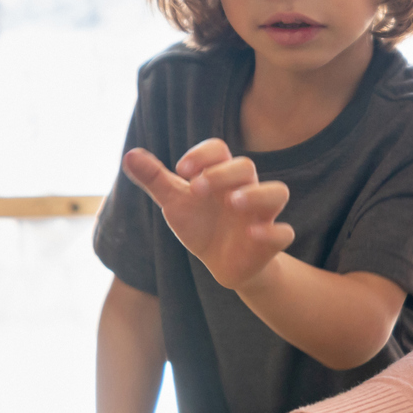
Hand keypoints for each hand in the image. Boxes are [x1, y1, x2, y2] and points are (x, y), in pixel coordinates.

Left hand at [124, 138, 294, 291]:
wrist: (222, 263)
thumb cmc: (200, 225)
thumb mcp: (174, 202)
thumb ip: (154, 179)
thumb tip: (129, 154)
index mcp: (220, 176)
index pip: (218, 150)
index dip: (201, 154)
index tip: (180, 170)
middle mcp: (244, 190)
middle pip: (246, 167)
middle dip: (222, 173)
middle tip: (197, 189)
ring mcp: (261, 215)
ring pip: (278, 192)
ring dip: (258, 194)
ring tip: (234, 203)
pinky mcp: (270, 241)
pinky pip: (283, 232)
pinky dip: (271, 232)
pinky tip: (251, 235)